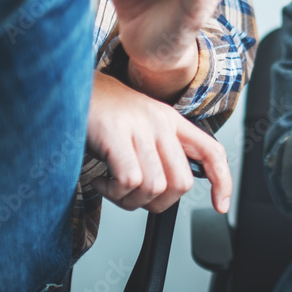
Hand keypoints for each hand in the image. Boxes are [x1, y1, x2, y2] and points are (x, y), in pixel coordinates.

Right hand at [86, 72, 232, 213]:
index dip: (222, 181)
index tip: (221, 204)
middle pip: (181, 182)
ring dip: (129, 199)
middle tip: (134, 196)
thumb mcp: (139, 127)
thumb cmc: (100, 112)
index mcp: (171, 121)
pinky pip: (130, 181)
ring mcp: (140, 127)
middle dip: (158, 202)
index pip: (211, 152)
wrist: (69, 87)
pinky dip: (114, 192)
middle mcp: (160, 122)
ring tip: (112, 186)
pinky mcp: (116, 134)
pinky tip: (101, 182)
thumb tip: (167, 190)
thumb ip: (159, 152)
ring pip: (155, 187)